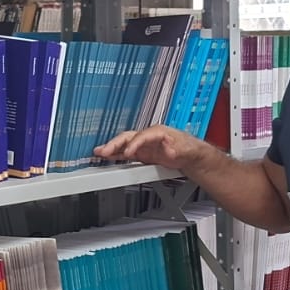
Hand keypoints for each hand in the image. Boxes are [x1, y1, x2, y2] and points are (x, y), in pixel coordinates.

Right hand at [93, 125, 210, 171]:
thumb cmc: (188, 148)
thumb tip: (168, 150)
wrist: (190, 155)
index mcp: (158, 132)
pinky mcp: (142, 154)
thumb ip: (176, 150)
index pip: (142, 136)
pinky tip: (107, 157)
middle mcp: (148, 137)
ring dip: (111, 149)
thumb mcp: (186, 149)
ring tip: (98, 153)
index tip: (128, 152)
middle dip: (115, 144)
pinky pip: (126, 153)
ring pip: (124, 144)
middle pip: (128, 138)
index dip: (134, 144)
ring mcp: (143, 146)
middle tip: (103, 151)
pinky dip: (116, 155)